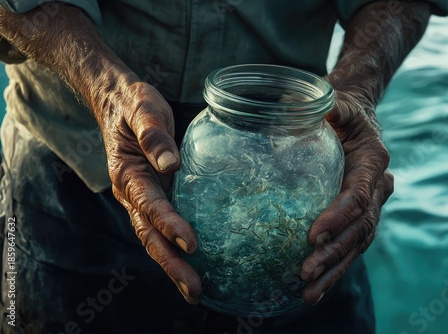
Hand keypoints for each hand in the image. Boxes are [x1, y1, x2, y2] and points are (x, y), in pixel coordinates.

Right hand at [102, 81, 201, 303]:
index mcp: (127, 173)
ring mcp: (140, 197)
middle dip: (172, 263)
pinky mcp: (152, 195)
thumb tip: (171, 164)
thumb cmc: (132, 104)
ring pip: (153, 237)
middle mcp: (131, 192)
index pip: (150, 205)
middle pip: (149, 234)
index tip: (192, 243)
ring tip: (196, 289)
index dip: (170, 225)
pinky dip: (173, 247)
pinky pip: (160, 226)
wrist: (117, 101)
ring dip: (173, 264)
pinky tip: (193, 261)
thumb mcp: (143, 109)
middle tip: (196, 290)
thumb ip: (154, 134)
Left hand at [300, 90, 393, 303]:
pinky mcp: (355, 217)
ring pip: (356, 245)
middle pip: (359, 228)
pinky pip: (348, 246)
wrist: (352, 120)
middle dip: (334, 252)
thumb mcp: (339, 103)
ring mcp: (368, 206)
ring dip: (334, 270)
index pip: (359, 197)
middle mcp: (376, 189)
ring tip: (308, 292)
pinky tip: (313, 288)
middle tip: (307, 271)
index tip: (313, 235)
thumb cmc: (343, 110)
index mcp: (372, 163)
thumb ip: (334, 108)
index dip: (339, 217)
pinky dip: (334, 267)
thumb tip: (323, 110)